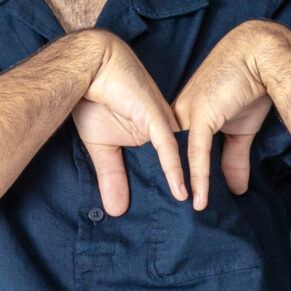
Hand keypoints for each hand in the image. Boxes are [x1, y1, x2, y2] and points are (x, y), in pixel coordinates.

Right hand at [69, 33, 185, 214]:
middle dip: (194, 191)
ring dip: (191, 184)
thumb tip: (116, 211)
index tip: (187, 217)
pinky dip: (174, 170)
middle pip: (183, 165)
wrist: (89, 66)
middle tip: (202, 223)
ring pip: (182, 158)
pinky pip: (168, 148)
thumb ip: (112, 176)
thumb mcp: (102, 147)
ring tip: (198, 214)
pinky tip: (181, 191)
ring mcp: (163, 124)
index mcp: (156, 136)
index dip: (179, 188)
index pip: (172, 166)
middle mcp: (166, 130)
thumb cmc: (94, 100)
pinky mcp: (155, 118)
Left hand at [173, 21, 283, 208]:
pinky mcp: (201, 116)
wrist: (261, 56)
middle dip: (165, 186)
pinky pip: (196, 153)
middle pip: (168, 156)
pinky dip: (198, 177)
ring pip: (179, 158)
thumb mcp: (241, 129)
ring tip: (184, 214)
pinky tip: (197, 199)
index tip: (169, 202)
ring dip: (180, 187)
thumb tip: (237, 190)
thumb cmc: (250, 86)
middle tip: (164, 216)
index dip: (169, 175)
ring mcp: (187, 114)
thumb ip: (234, 159)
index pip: (173, 150)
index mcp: (184, 115)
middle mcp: (179, 114)